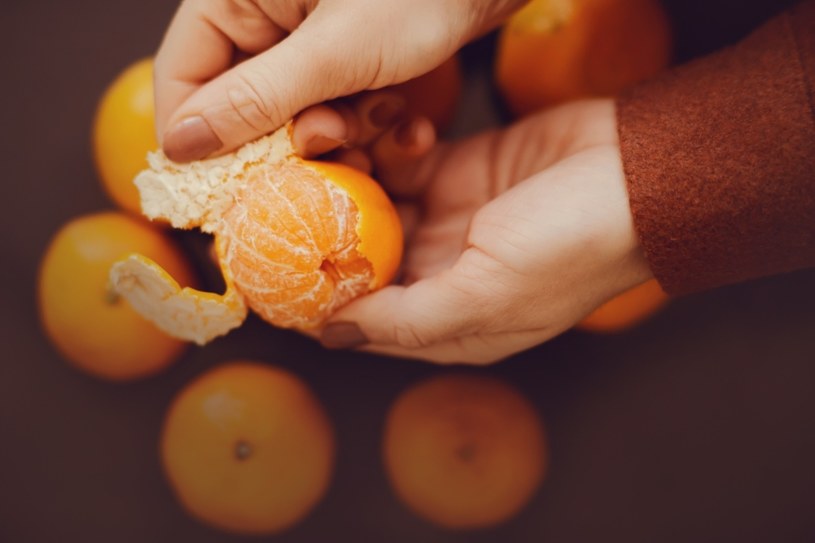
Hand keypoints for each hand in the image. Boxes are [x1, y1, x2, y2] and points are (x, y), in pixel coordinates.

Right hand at [154, 0, 525, 161]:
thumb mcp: (335, 50)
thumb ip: (257, 100)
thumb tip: (181, 146)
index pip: (182, 74)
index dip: (200, 137)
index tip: (229, 187)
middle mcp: (268, 14)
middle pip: (245, 103)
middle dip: (295, 137)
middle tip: (336, 138)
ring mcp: (315, 35)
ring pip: (300, 114)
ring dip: (345, 134)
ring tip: (383, 117)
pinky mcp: (356, 53)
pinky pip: (343, 106)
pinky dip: (373, 123)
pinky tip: (409, 124)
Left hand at [299, 98, 652, 363]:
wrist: (638, 170)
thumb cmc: (574, 246)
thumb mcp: (487, 296)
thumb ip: (407, 321)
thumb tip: (331, 335)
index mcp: (450, 323)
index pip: (364, 321)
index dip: (317, 299)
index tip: (270, 271)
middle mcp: (442, 276)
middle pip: (360, 259)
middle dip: (323, 229)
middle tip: (283, 192)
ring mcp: (447, 221)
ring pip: (371, 205)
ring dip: (350, 179)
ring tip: (335, 147)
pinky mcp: (455, 171)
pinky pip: (399, 162)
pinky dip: (386, 147)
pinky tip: (388, 132)